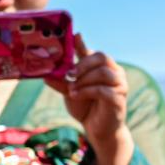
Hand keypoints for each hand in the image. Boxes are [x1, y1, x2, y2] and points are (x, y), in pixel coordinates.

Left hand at [46, 33, 129, 147]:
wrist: (97, 128)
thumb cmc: (85, 106)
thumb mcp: (70, 91)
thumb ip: (61, 81)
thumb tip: (45, 74)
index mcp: (101, 67)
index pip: (91, 51)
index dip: (82, 44)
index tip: (75, 36)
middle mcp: (114, 72)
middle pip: (102, 58)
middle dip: (83, 64)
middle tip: (69, 74)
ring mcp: (119, 84)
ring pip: (104, 73)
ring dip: (84, 80)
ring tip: (71, 89)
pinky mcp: (119, 98)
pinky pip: (104, 90)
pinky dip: (87, 91)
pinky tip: (76, 95)